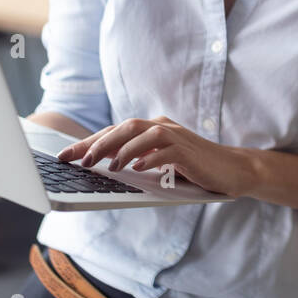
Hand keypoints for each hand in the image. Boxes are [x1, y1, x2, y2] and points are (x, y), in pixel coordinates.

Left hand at [56, 116, 255, 197]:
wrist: (233, 169)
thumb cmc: (195, 168)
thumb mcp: (162, 162)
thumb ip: (140, 159)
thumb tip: (105, 166)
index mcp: (154, 129)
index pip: (115, 131)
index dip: (88, 142)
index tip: (65, 155)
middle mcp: (163, 127)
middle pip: (125, 127)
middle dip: (97, 142)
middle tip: (77, 159)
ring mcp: (177, 137)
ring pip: (143, 133)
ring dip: (121, 148)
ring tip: (104, 165)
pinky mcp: (189, 152)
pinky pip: (166, 150)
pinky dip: (149, 157)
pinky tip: (136, 169)